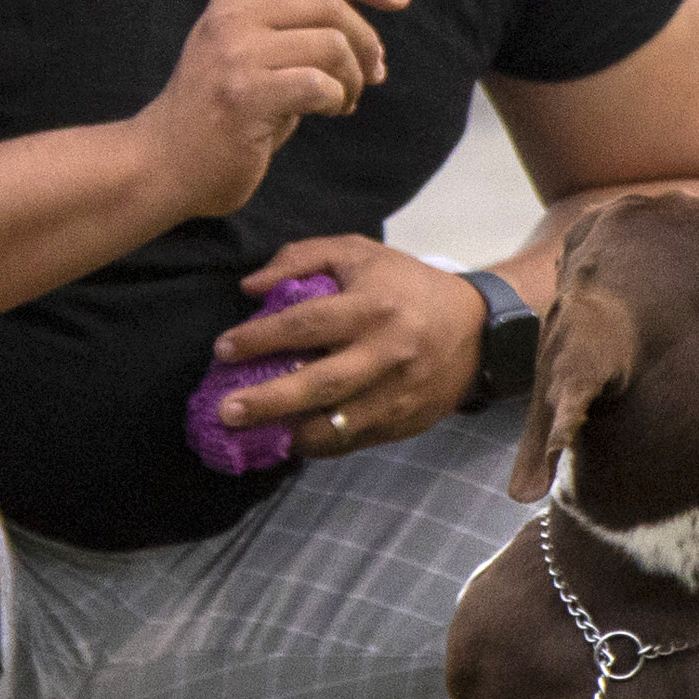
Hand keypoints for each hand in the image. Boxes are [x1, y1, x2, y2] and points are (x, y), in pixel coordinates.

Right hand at [132, 0, 409, 222]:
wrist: (160, 165)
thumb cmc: (215, 118)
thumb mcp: (246, 56)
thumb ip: (291, 36)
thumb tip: (363, 41)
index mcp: (236, 0)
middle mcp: (234, 18)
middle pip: (330, 5)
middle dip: (366, 41)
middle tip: (373, 75)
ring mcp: (236, 55)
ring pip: (331, 45)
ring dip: (354, 78)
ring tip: (345, 102)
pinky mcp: (245, 95)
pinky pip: (318, 85)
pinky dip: (336, 99)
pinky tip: (330, 113)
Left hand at [209, 235, 487, 456]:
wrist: (476, 329)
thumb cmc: (405, 286)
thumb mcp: (358, 254)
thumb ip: (301, 258)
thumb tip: (250, 288)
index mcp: (372, 306)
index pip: (306, 324)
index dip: (260, 337)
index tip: (223, 350)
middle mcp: (385, 353)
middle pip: (319, 383)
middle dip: (268, 400)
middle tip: (225, 411)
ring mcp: (396, 394)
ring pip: (337, 424)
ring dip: (291, 433)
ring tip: (254, 435)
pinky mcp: (403, 422)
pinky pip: (353, 441)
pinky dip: (319, 444)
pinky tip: (291, 439)